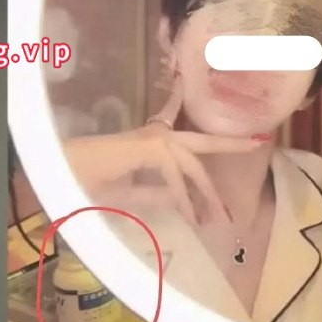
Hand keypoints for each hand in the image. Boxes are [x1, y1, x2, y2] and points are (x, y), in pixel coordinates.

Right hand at [64, 79, 263, 226]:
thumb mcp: (132, 193)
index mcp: (150, 141)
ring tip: (223, 216)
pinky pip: (174, 176)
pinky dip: (184, 199)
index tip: (213, 104)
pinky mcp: (148, 149)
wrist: (62, 175)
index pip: (179, 126)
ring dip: (207, 194)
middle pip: (202, 140)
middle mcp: (156, 135)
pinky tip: (192, 217)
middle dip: (231, 142)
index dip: (197, 118)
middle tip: (259, 141)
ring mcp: (153, 140)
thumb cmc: (88, 181)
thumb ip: (157, 193)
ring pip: (192, 165)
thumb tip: (183, 202)